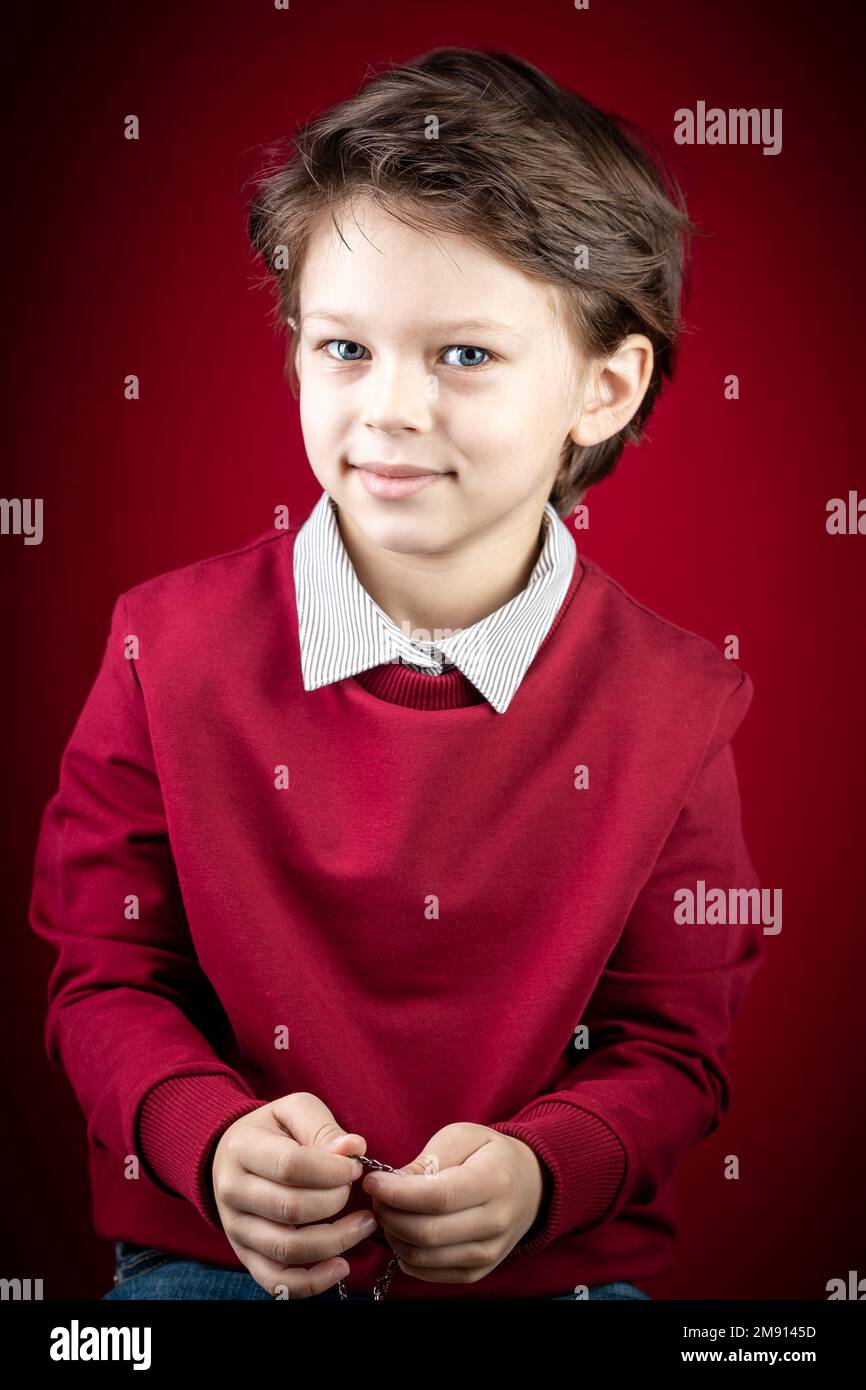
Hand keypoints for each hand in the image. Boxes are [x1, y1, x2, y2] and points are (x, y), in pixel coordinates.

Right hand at [211, 1092, 377, 1297]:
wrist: (232, 1154)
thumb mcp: (294, 1111)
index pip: (291, 1166)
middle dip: (336, 1202)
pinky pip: (277, 1281)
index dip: (332, 1170)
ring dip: (335, 1241)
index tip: (355, 1168)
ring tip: (364, 1225)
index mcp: (243, 1148)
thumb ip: (322, 1127)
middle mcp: (232, 1191)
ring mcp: (236, 1228)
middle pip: (291, 1209)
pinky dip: (312, 1282)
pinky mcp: (245, 1256)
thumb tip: (353, 1149)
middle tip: (357, 1191)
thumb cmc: (273, 1130)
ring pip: (287, 1249)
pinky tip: (341, 1265)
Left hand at [361, 1123, 545, 1284]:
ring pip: (424, 1258)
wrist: (531, 1185)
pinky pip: (431, 1274)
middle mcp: (495, 1223)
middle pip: (427, 1233)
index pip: (437, 1198)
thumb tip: (393, 1183)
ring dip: (394, 1237)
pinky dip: (407, 1257)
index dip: (397, 1193)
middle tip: (377, 1197)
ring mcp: (489, 1253)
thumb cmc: (490, 1154)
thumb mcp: (463, 1136)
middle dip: (390, 1216)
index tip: (373, 1182)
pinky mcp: (479, 1272)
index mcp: (493, 1182)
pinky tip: (404, 1233)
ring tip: (389, 1213)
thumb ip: (428, 1158)